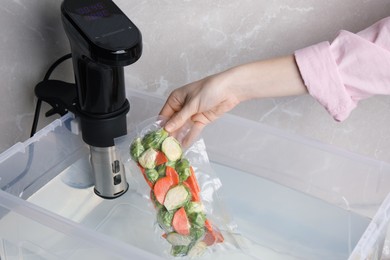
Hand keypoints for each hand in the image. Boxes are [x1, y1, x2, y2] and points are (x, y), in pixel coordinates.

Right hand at [159, 55, 306, 145]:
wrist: (230, 90)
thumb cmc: (209, 90)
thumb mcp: (192, 104)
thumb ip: (179, 118)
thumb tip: (166, 129)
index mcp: (176, 99)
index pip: (164, 114)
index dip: (161, 126)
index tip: (157, 138)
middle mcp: (182, 107)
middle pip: (173, 123)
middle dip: (170, 134)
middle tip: (164, 147)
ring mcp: (192, 114)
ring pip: (182, 128)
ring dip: (178, 137)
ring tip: (173, 150)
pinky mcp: (201, 120)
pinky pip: (193, 130)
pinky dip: (189, 137)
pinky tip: (184, 146)